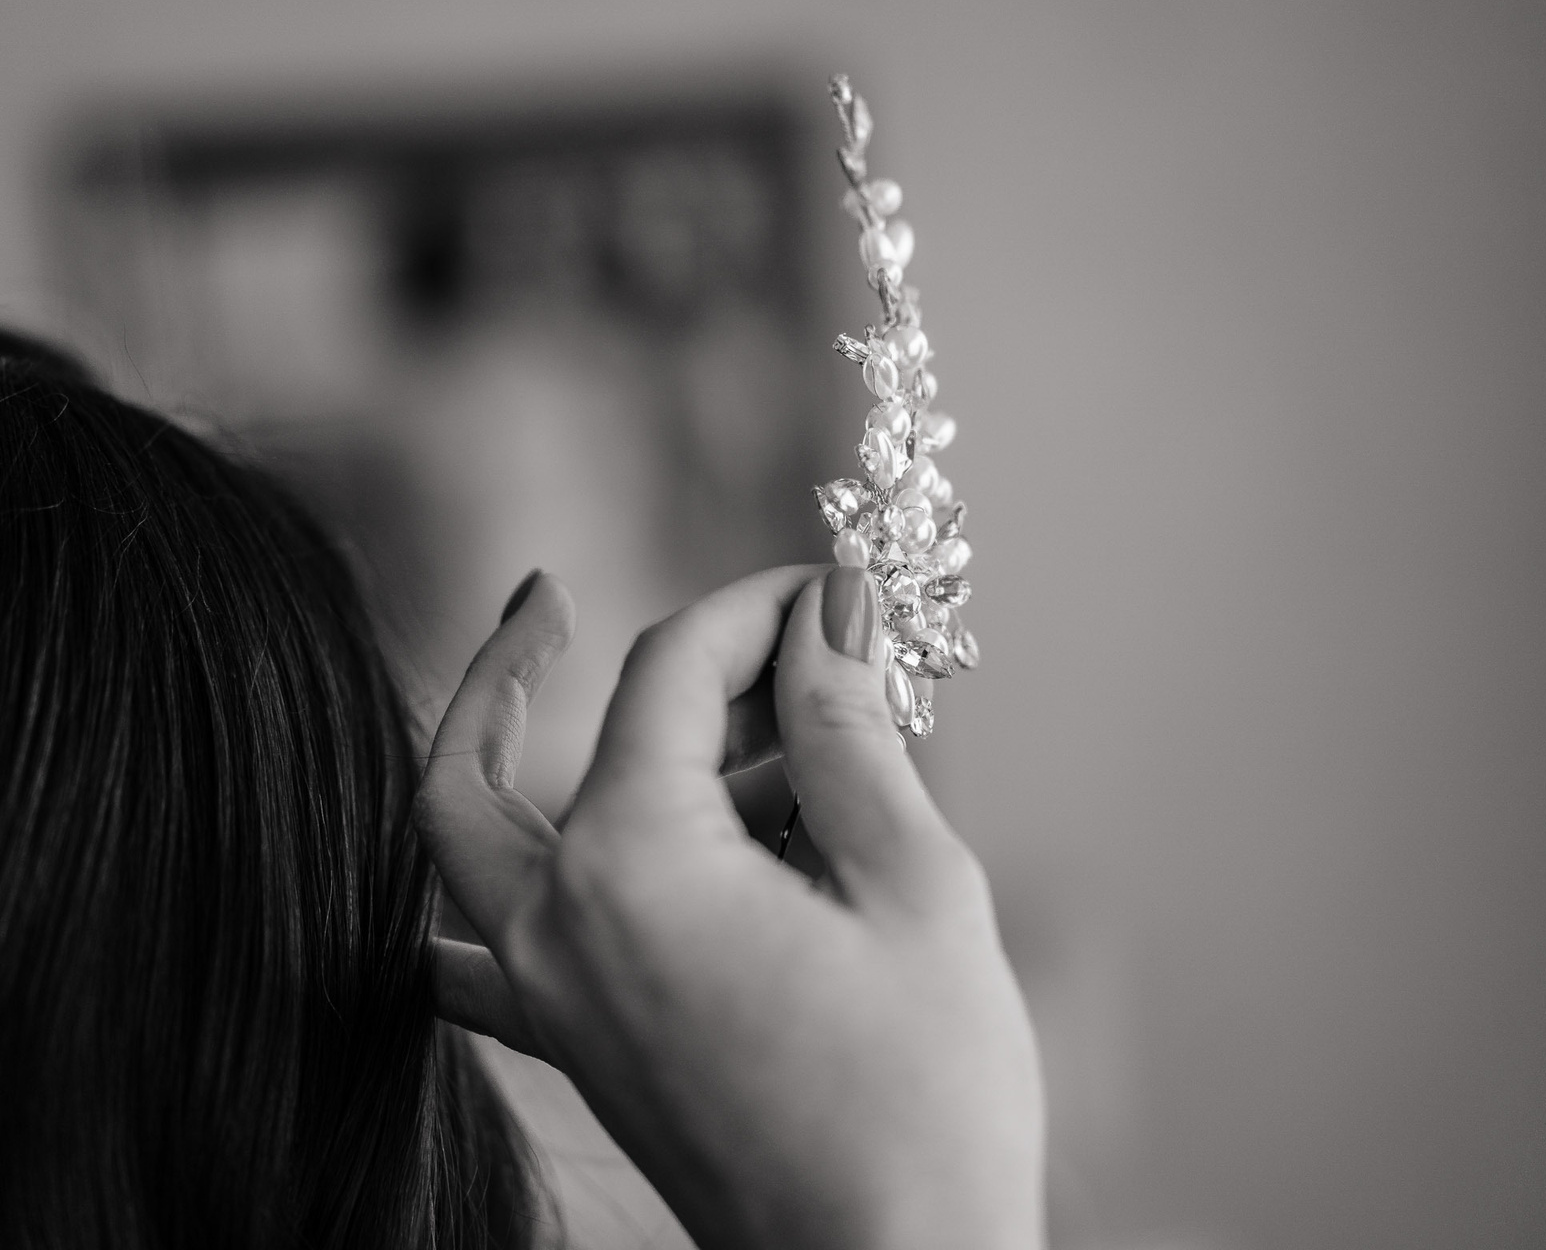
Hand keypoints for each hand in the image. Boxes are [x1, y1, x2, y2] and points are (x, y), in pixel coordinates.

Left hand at [416, 565, 1045, 1249]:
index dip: (754, 609)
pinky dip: (500, 896)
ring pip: (476, 852)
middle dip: (518, 666)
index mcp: (633, 868)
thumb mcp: (912, 882)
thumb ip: (850, 731)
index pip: (665, 675)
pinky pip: (486, 957)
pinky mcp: (582, 1055)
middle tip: (546, 602)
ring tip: (715, 745)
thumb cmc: (925, 1098)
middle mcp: (557, 930)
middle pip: (487, 758)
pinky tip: (571, 864)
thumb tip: (831, 616)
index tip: (827, 590)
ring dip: (535, 769)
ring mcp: (553, 1004)